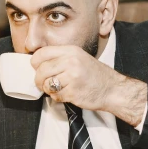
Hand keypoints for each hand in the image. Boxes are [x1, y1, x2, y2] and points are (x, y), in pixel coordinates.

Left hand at [31, 45, 147, 126]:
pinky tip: (65, 94)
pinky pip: (55, 95)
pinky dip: (57, 97)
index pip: (42, 54)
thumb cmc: (94, 74)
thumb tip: (38, 63)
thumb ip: (61, 58)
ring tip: (56, 89)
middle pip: (41, 70)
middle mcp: (71, 62)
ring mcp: (72, 77)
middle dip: (39, 80)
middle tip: (43, 83)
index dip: (35, 63)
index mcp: (71, 51)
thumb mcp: (79, 57)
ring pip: (47, 84)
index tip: (37, 68)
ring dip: (48, 89)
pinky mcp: (73, 92)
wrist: (112, 89)